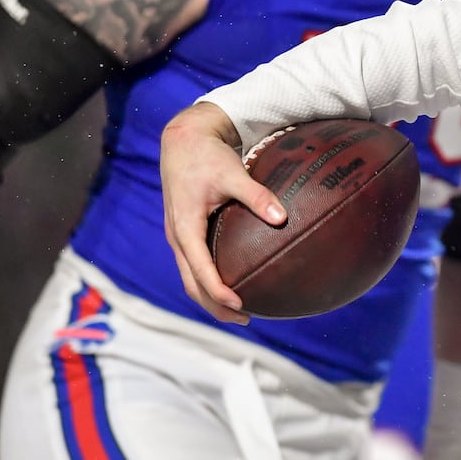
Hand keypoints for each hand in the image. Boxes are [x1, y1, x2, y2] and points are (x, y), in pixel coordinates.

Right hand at [158, 101, 282, 323]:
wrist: (183, 141)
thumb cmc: (208, 156)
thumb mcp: (233, 173)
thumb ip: (257, 195)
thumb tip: (282, 217)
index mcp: (185, 226)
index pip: (200, 269)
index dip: (218, 291)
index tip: (240, 306)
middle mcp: (178, 237)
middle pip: (192, 284)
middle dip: (215, 305)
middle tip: (246, 318)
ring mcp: (178, 237)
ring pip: (190, 278)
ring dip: (211, 298)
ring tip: (241, 311)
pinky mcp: (185, 232)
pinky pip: (194, 265)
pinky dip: (209, 281)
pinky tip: (234, 284)